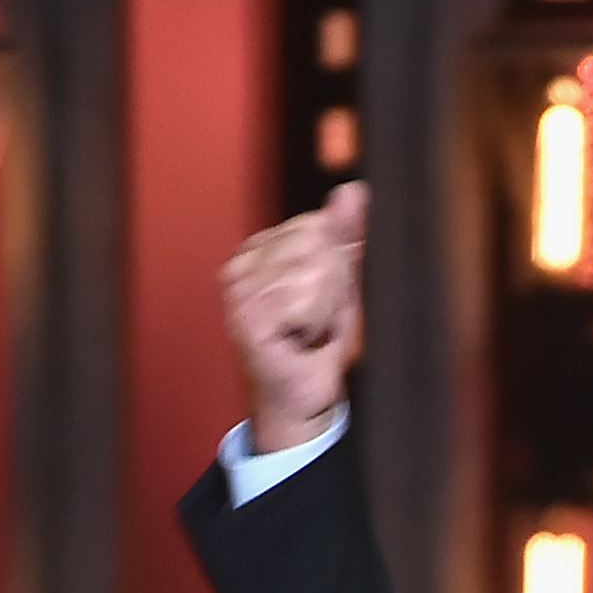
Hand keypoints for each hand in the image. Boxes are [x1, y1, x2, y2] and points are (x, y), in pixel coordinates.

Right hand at [221, 181, 367, 451]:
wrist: (302, 403)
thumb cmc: (317, 346)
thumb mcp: (339, 282)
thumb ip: (345, 235)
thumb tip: (354, 189)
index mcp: (257, 251)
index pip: (315, 224)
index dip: (335, 265)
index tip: (321, 301)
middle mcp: (240, 266)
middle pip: (316, 241)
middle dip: (332, 285)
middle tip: (316, 320)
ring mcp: (239, 291)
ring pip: (313, 268)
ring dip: (325, 307)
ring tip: (308, 332)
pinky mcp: (247, 316)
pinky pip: (304, 295)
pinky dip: (316, 322)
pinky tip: (300, 340)